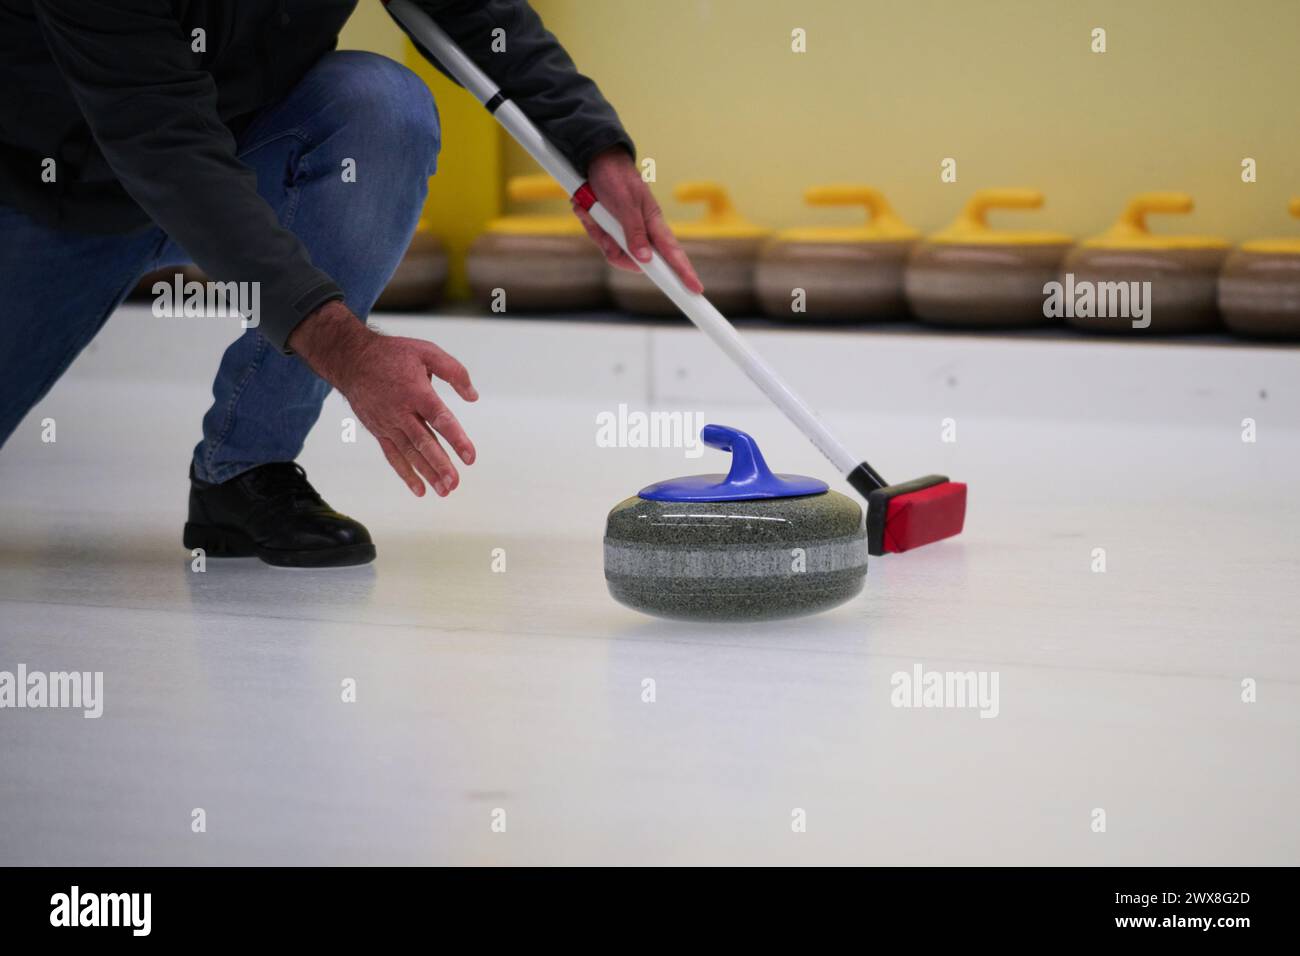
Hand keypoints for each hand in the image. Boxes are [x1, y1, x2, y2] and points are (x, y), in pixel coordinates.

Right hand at [289, 301, 477, 496]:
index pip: (440, 419)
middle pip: (423, 442)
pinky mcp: (379, 431)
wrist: (352, 360)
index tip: (470, 457)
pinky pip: (393, 456)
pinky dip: (406, 474)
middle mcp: (401, 411)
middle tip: (455, 482)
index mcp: (416, 391)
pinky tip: (420, 489)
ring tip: (444, 490)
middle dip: (440, 464)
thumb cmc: (393, 354)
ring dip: (427, 473)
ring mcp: (388, 423)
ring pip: (409, 453)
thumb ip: (454, 372)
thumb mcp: (427, 351)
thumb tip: (473, 397)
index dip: (456, 439)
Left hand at [574, 147, 703, 293]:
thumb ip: (635, 232)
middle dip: (616, 253)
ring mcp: (625, 231)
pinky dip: (590, 225)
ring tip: (591, 210)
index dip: (684, 272)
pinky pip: (600, 240)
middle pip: (634, 260)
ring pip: (613, 251)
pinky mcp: (609, 229)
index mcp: (654, 223)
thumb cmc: (616, 177)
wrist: (593, 159)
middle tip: (604, 235)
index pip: (673, 253)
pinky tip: (585, 208)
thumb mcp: (625, 203)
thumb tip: (646, 259)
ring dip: (598, 233)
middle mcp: (641, 231)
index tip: (695, 288)